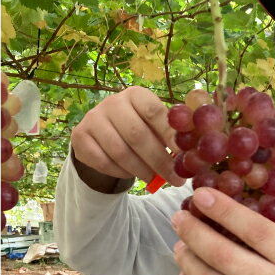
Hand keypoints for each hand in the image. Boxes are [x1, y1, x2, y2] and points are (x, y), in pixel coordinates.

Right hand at [70, 86, 184, 186]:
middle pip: (137, 134)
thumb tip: (194, 150)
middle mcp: (112, 102)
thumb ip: (171, 134)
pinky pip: (103, 161)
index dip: (169, 135)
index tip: (185, 155)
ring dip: (141, 170)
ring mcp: (93, 119)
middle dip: (159, 160)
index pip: (154, 112)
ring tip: (155, 180)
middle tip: (175, 179)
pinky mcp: (80, 137)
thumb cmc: (140, 129)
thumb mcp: (155, 126)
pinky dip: (121, 172)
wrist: (103, 136)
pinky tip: (133, 175)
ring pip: (120, 151)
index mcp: (136, 95)